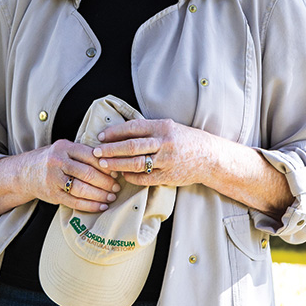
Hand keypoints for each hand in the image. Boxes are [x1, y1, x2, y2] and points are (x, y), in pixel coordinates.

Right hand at [31, 138, 120, 211]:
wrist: (26, 172)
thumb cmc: (51, 160)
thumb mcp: (64, 149)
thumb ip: (83, 153)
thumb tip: (110, 163)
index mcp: (63, 147)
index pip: (90, 155)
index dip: (105, 165)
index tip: (116, 171)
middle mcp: (57, 162)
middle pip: (87, 173)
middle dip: (105, 182)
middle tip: (116, 186)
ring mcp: (53, 179)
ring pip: (82, 189)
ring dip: (100, 195)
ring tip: (111, 196)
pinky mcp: (53, 195)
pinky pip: (75, 202)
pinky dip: (91, 205)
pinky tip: (101, 205)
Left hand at [91, 117, 218, 186]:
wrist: (209, 157)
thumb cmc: (185, 140)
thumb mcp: (168, 127)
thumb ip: (148, 129)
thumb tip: (119, 131)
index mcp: (162, 127)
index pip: (133, 128)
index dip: (114, 132)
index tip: (101, 136)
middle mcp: (164, 143)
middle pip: (131, 146)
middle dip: (110, 150)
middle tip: (96, 152)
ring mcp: (166, 161)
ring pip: (136, 163)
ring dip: (117, 164)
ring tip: (104, 164)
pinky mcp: (168, 176)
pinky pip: (145, 178)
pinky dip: (131, 177)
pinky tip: (122, 175)